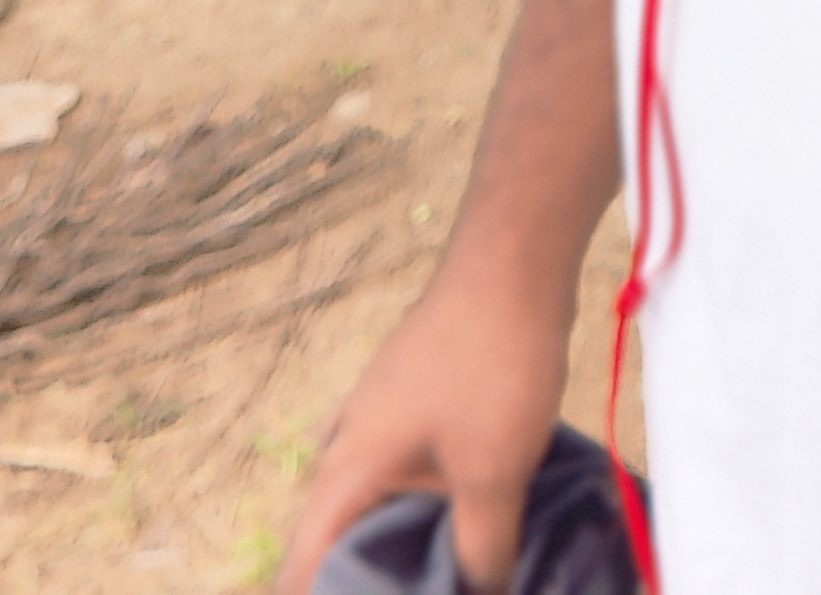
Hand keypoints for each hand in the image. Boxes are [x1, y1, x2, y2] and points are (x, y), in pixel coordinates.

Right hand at [272, 253, 573, 594]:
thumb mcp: (492, 474)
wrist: (515, 259)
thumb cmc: (491, 365)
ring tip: (429, 569)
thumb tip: (482, 590)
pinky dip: (417, 495)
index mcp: (349, 467)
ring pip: (368, 490)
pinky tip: (458, 507)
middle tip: (400, 594)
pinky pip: (400, 460)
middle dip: (359, 573)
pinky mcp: (416, 388)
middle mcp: (351, 437)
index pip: (305, 560)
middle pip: (334, 526)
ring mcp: (382, 405)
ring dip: (390, 533)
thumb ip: (481, 550)